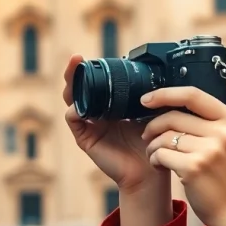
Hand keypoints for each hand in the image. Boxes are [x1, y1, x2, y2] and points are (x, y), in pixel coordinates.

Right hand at [62, 54, 166, 193]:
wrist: (151, 170)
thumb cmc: (154, 141)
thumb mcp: (151, 111)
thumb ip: (147, 95)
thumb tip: (151, 72)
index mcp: (112, 106)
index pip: (97, 84)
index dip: (92, 69)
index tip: (93, 56)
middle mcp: (98, 114)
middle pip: (80, 89)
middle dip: (75, 72)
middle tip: (76, 58)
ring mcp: (90, 126)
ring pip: (73, 101)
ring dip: (71, 86)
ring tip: (73, 72)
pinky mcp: (86, 138)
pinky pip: (74, 120)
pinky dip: (74, 110)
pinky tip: (79, 104)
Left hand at [141, 59, 225, 225]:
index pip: (193, 95)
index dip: (166, 93)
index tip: (147, 99)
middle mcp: (223, 133)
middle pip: (173, 116)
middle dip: (154, 125)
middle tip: (148, 134)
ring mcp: (209, 151)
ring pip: (164, 136)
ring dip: (153, 144)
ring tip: (155, 153)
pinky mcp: (193, 169)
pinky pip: (161, 154)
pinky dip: (155, 159)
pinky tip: (160, 165)